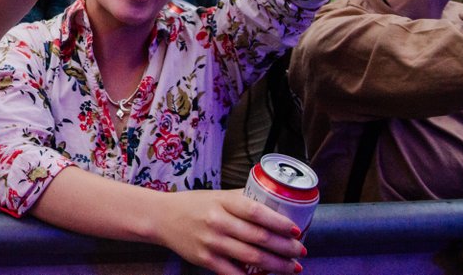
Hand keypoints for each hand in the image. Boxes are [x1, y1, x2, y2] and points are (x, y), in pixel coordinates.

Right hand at [154, 190, 303, 274]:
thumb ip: (242, 201)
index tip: (296, 230)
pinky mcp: (205, 260)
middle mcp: (217, 222)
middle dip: (285, 248)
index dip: (280, 222)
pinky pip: (234, 273)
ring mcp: (211, 242)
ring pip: (252, 257)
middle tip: (300, 251)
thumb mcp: (217, 196)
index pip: (256, 212)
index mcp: (222, 202)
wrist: (162, 218)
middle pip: (259, 238)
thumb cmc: (194, 205)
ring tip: (293, 268)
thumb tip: (276, 207)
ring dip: (277, 265)